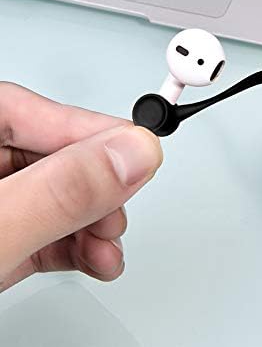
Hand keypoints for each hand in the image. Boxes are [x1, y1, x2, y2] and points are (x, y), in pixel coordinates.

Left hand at [0, 83, 161, 291]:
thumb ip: (62, 190)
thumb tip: (133, 155)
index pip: (37, 111)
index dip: (95, 131)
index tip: (141, 154)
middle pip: (56, 154)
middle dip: (99, 189)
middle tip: (120, 210)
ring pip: (60, 193)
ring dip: (96, 222)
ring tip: (108, 246)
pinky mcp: (4, 232)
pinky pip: (50, 224)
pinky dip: (79, 243)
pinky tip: (96, 258)